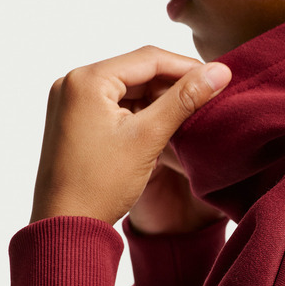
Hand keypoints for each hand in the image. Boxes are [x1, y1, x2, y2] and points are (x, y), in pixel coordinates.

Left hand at [29, 46, 230, 225]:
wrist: (65, 226)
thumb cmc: (100, 184)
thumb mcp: (148, 137)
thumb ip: (184, 99)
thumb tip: (219, 71)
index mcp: (86, 80)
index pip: (148, 59)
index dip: (187, 67)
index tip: (217, 78)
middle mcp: (73, 83)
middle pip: (137, 71)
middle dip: (173, 85)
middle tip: (207, 98)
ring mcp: (70, 102)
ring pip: (128, 88)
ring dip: (158, 99)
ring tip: (188, 115)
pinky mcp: (74, 120)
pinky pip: (115, 104)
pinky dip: (140, 112)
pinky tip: (163, 126)